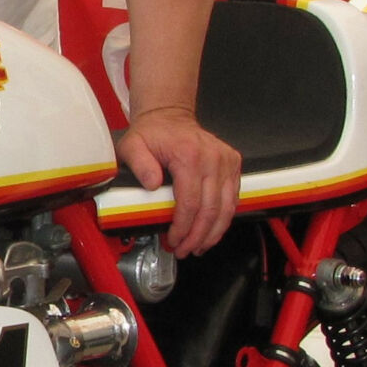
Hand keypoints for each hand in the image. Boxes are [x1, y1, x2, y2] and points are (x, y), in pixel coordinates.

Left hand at [114, 106, 239, 256]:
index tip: (173, 240)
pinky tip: (211, 232)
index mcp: (189, 155)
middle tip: (184, 250)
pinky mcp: (233, 164)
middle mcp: (213, 158)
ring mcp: (226, 161)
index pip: (190, 202)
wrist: (169, 116)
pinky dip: (224, 218)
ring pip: (227, 207)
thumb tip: (152, 185)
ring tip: (198, 247)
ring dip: (213, 233)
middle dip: (197, 236)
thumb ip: (139, 164)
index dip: (182, 227)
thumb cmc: (152, 133)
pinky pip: (233, 198)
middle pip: (210, 209)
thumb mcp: (133, 145)